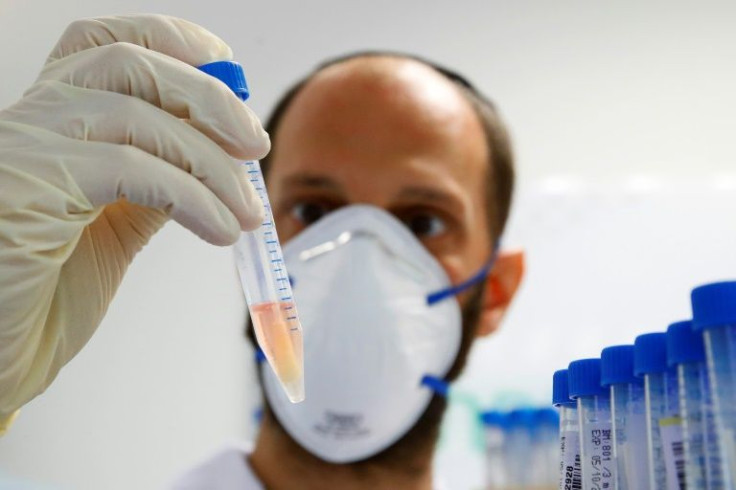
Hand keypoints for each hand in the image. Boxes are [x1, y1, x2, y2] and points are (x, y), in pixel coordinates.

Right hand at [0, 14, 267, 429]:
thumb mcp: (114, 228)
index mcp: (53, 121)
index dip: (174, 41)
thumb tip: (213, 159)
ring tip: (247, 212)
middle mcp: (30, 119)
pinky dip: (190, 195)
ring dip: (210, 162)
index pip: (108, 43)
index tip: (230, 69)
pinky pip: (128, 169)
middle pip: (128, 63)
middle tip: (256, 144)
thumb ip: (153, 184)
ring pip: (135, 114)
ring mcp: (21, 148)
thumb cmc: (44, 298)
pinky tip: (220, 229)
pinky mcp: (25, 187)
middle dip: (208, 98)